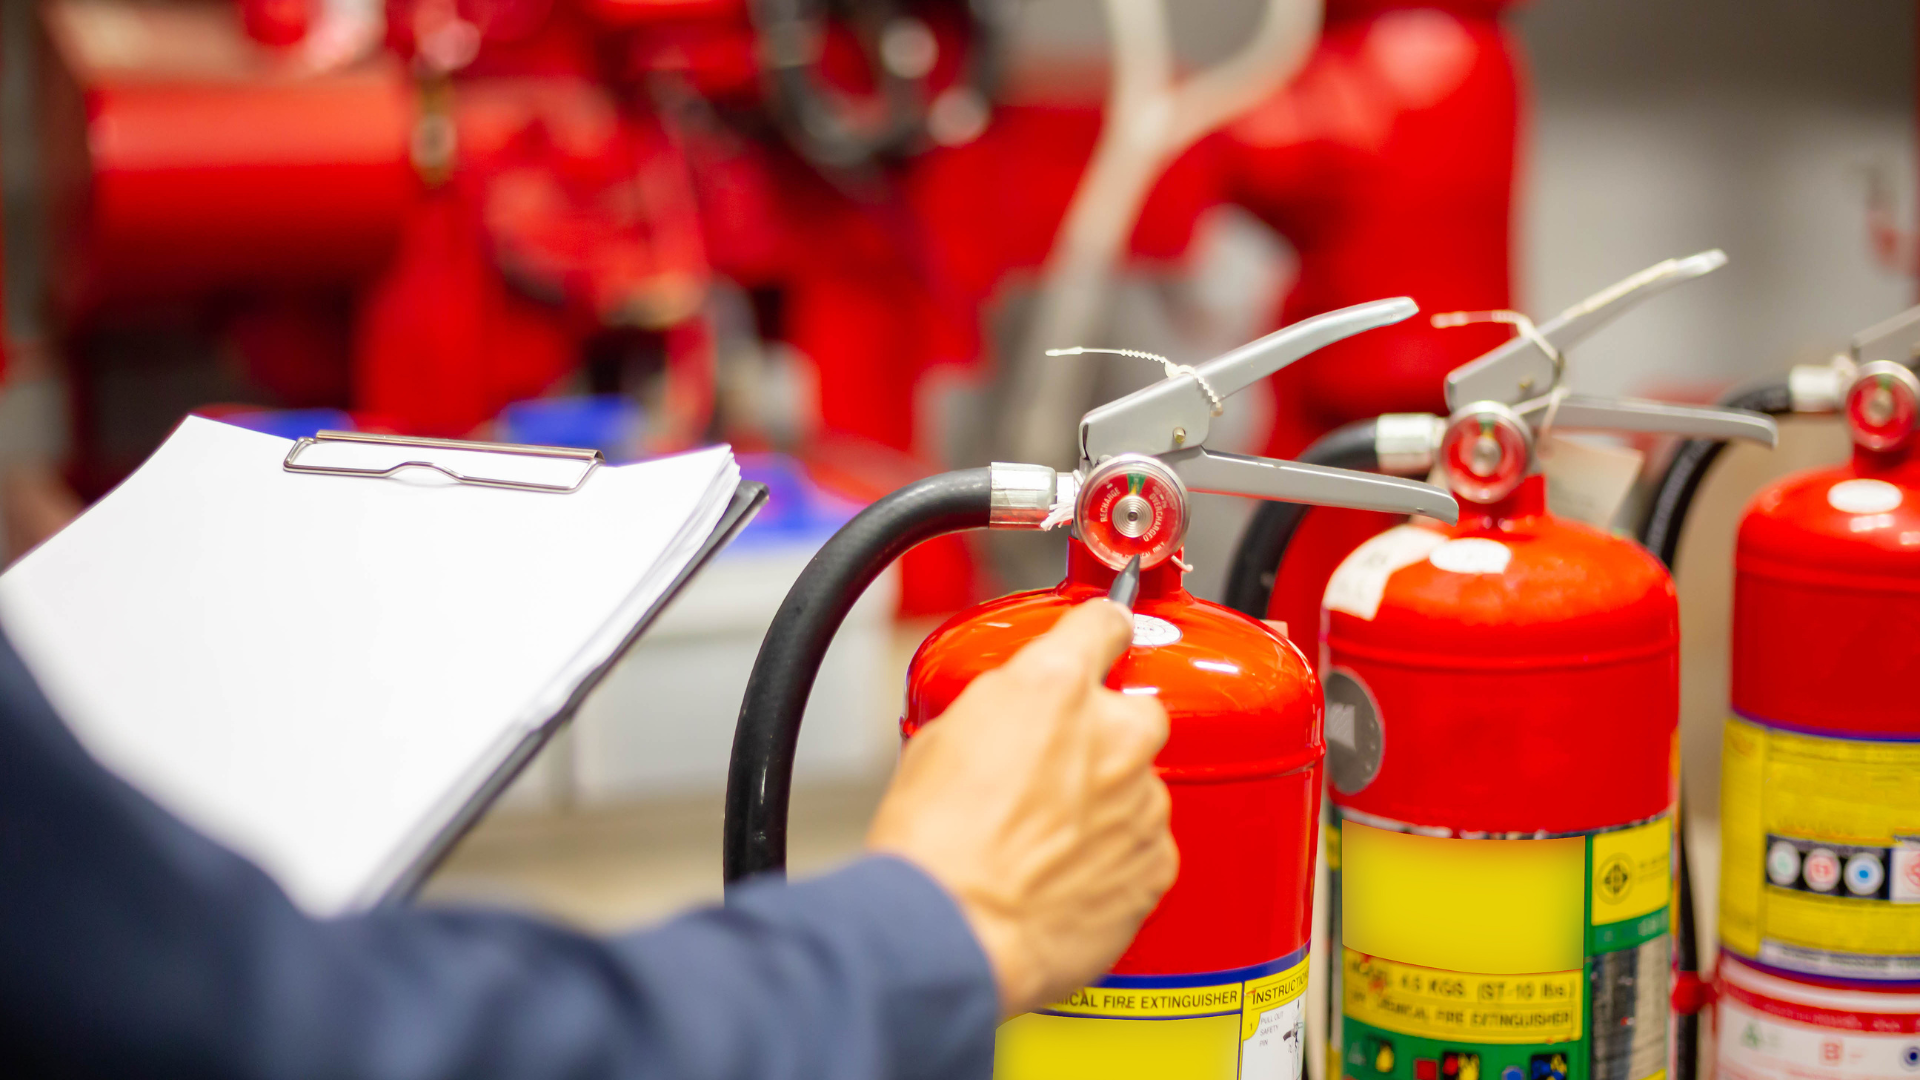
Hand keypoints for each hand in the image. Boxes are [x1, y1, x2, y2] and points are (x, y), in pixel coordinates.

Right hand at [866, 599, 1175, 1016]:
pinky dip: (1118, 854)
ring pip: (1140, 782)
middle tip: (1050, 772)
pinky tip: (1069, 873)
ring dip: (1107, 800)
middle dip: (1101, 734)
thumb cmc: (934, 843)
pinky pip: (1147, 842)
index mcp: (1055, 686)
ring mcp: (1142, 799)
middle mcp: (1113, 733)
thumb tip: (1018, 710)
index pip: (1104, 623)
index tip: (1103, 636)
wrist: (952, 931)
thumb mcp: (944, 735)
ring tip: (1047, 839)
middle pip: (1133, 711)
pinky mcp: (1156, 861)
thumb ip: (1005, 703)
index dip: (1100, 630)